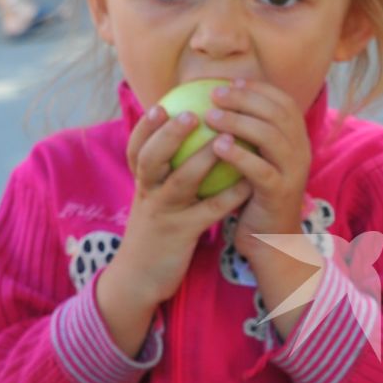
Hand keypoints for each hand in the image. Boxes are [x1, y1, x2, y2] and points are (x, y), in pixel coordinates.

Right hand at [104, 103, 252, 318]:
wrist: (139, 278)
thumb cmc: (153, 232)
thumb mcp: (151, 200)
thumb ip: (162, 174)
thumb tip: (179, 142)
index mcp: (141, 184)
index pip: (136, 149)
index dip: (145, 127)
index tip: (160, 104)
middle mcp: (147, 194)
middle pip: (151, 158)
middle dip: (168, 134)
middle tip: (190, 112)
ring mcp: (163, 214)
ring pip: (180, 181)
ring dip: (201, 158)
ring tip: (223, 138)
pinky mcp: (181, 234)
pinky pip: (208, 210)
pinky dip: (228, 195)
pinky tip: (247, 182)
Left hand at [191, 80, 313, 248]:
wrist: (271, 239)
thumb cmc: (253, 196)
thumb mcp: (256, 159)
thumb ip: (247, 134)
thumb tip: (218, 100)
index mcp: (297, 140)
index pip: (284, 103)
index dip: (258, 89)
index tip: (230, 83)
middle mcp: (300, 152)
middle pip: (277, 113)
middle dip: (245, 98)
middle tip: (214, 94)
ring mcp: (293, 172)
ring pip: (270, 136)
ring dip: (238, 122)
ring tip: (210, 117)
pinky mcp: (280, 193)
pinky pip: (260, 169)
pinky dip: (239, 155)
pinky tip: (217, 146)